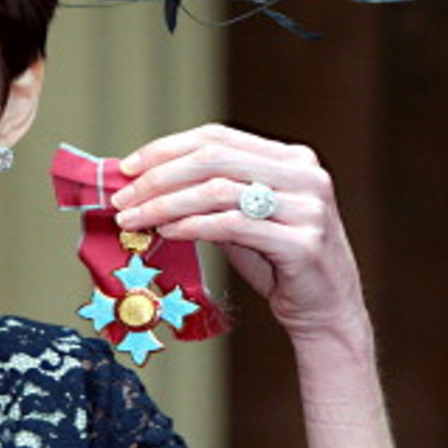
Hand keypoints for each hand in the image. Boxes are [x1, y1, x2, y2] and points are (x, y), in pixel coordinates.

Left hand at [110, 124, 365, 340]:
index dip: (167, 148)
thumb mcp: (240, 218)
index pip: (217, 137)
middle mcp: (304, 174)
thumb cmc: (276, 262)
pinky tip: (166, 233)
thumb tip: (142, 183)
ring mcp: (308, 207)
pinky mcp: (304, 242)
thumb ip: (206, 195)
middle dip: (158, 177)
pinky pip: (232, 225)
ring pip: (217, 191)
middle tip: (122, 198)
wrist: (325, 311)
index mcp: (291, 157)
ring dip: (165, 204)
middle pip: (213, 159)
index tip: (128, 167)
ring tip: (134, 220)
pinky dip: (191, 226)